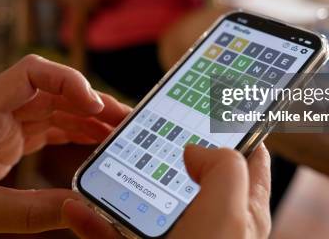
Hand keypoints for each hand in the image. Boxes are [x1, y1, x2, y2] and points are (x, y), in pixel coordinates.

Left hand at [0, 55, 130, 233]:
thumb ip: (33, 210)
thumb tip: (84, 208)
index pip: (32, 72)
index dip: (67, 80)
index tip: (93, 105)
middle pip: (54, 89)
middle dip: (91, 101)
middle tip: (126, 120)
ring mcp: (6, 122)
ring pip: (57, 107)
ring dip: (89, 116)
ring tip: (120, 131)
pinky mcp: (12, 138)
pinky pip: (51, 126)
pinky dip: (76, 132)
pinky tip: (97, 142)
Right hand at [62, 144, 270, 238]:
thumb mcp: (232, 210)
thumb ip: (223, 166)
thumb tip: (194, 149)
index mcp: (243, 209)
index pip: (250, 155)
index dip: (235, 126)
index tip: (209, 102)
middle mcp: (211, 225)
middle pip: (188, 173)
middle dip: (166, 147)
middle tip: (140, 124)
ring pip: (145, 201)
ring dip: (121, 180)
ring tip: (102, 157)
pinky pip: (112, 236)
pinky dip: (94, 221)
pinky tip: (77, 208)